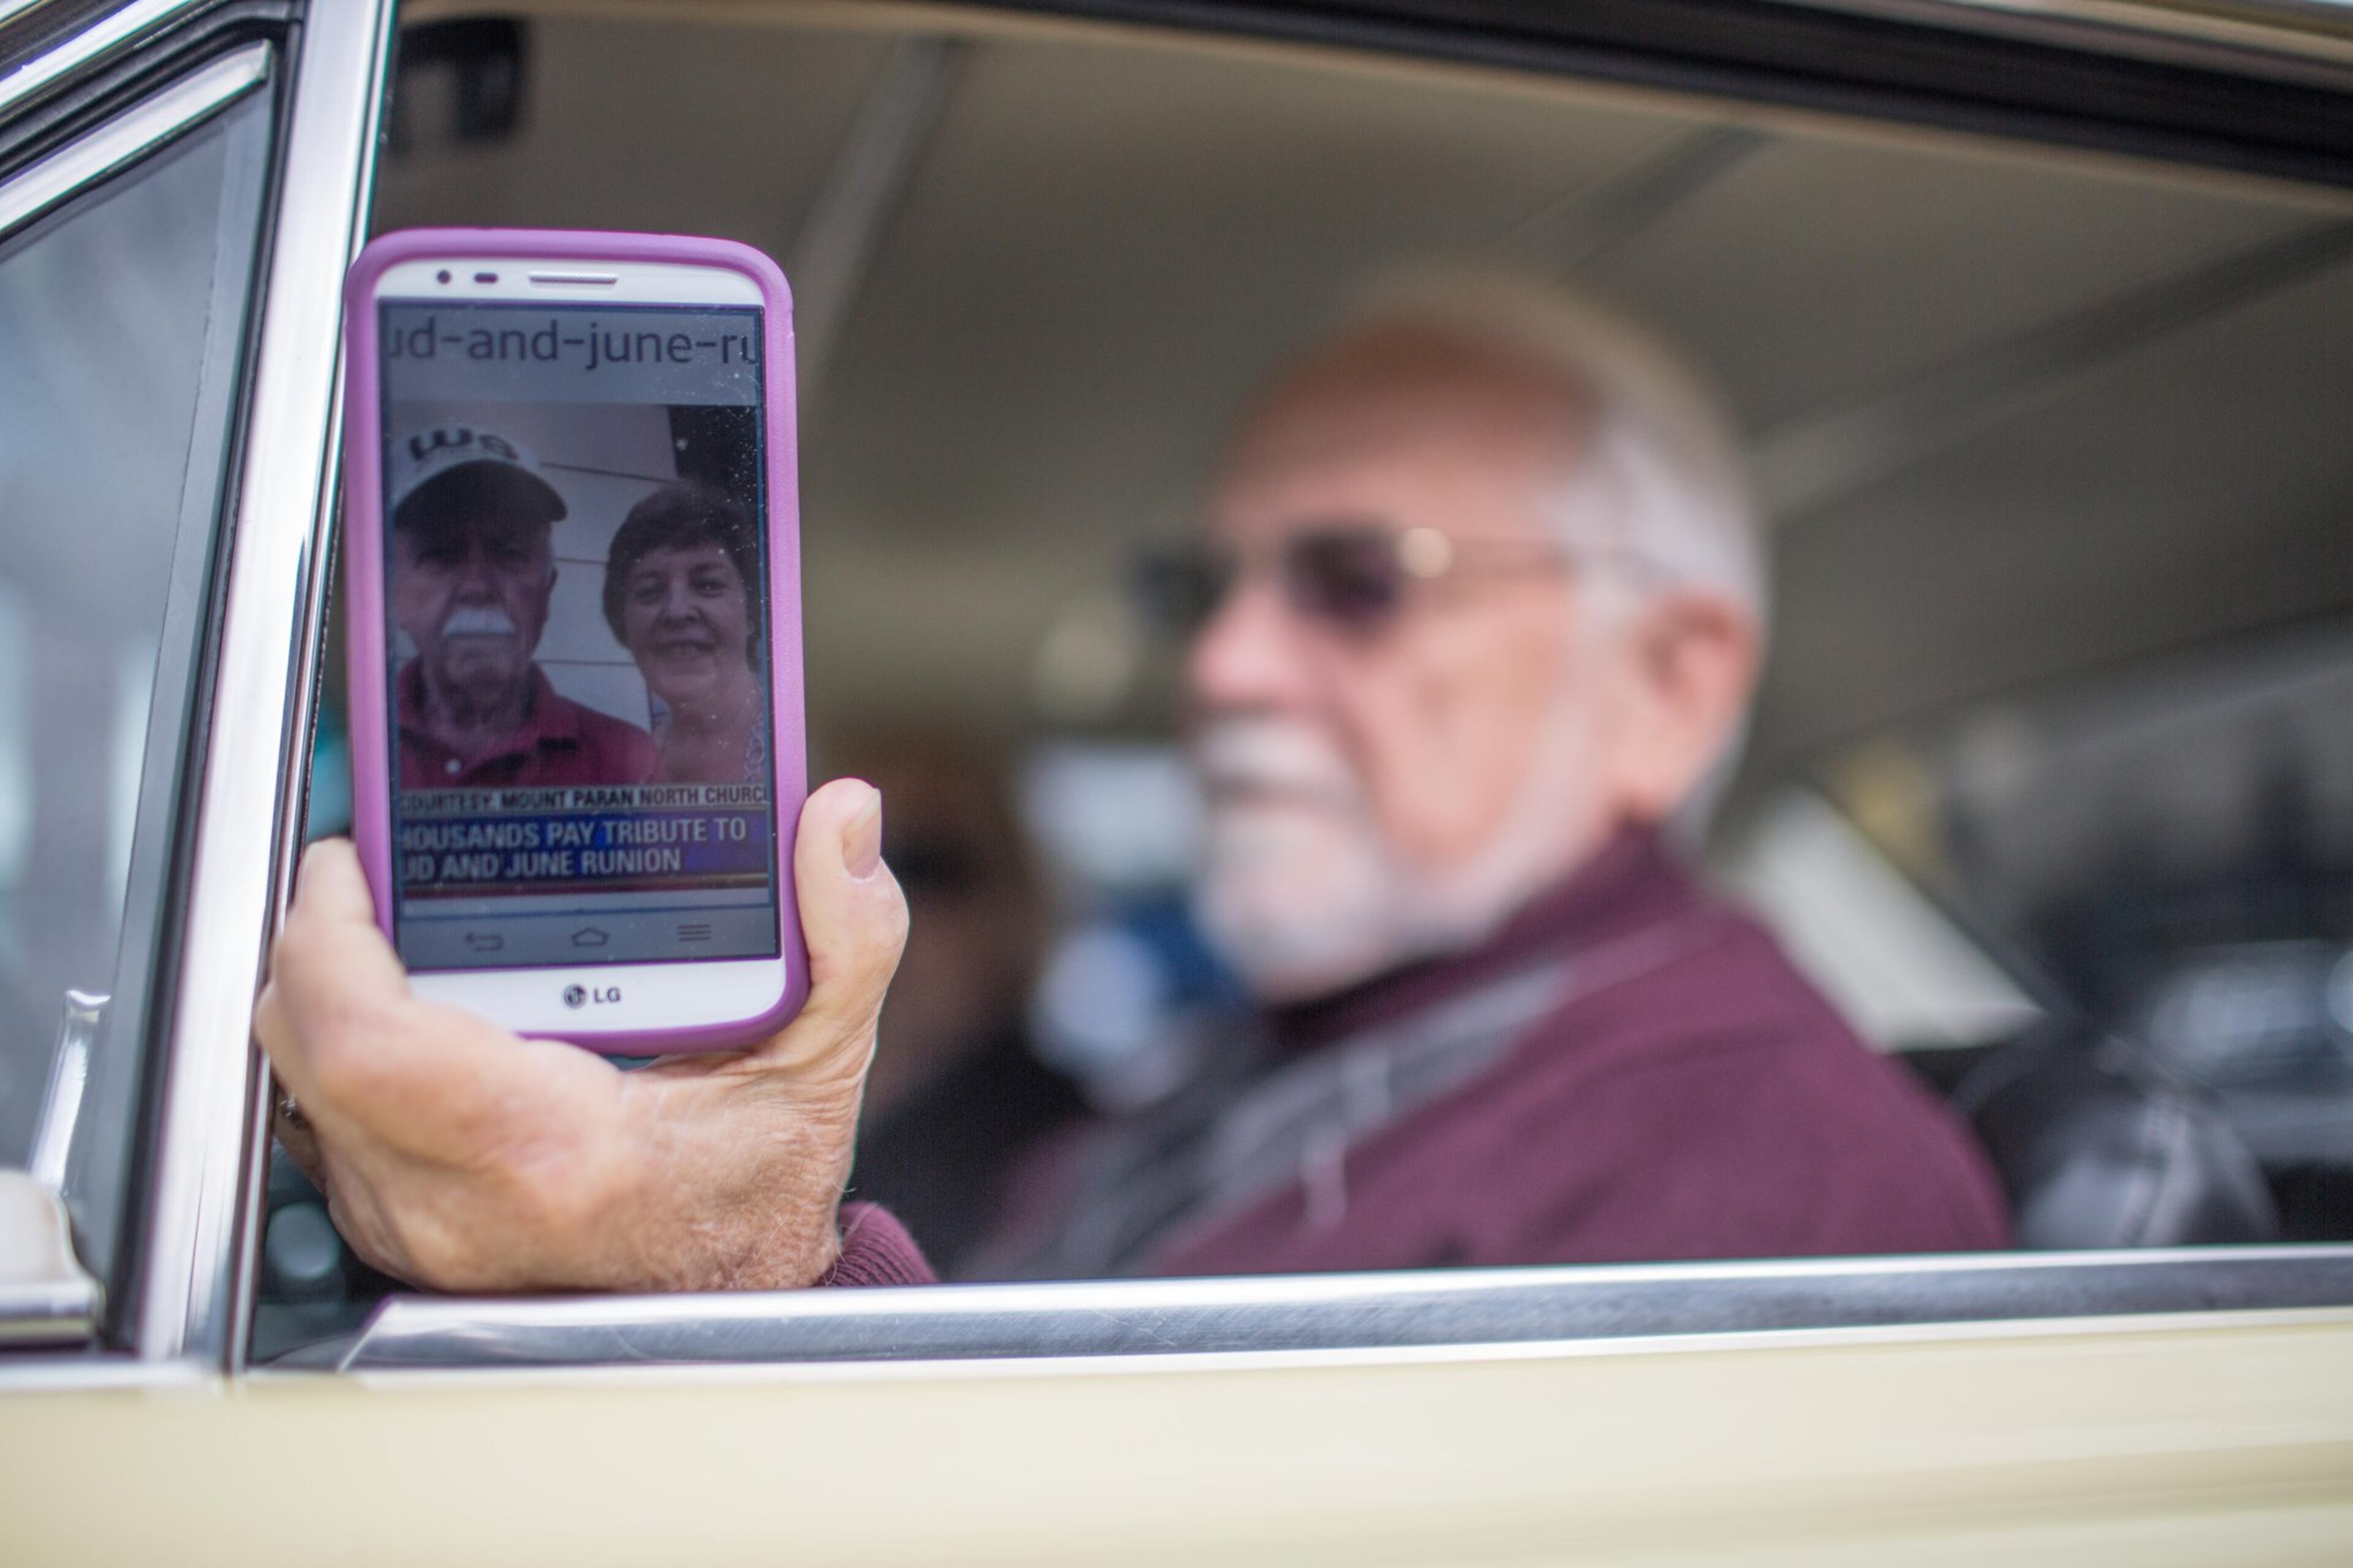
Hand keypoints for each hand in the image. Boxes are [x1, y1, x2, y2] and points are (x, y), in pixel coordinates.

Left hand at [254, 777, 907, 1292]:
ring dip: (320, 989)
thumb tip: (838, 821)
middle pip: (302, 1043)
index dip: (329, 935)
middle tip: (371, 872)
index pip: (366, 1039)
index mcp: (551, 1151)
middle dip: (315, 937)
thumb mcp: (823, 1054)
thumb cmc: (759, 1192)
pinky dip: (338, 1046)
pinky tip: (400, 1003)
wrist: (727, 1306)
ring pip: (294, 1078)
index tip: (358, 861)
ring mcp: (407, 1223)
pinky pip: (316, 1113)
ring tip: (381, 923)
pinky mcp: (388, 1224)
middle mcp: (455, 1204)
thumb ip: (846, 933)